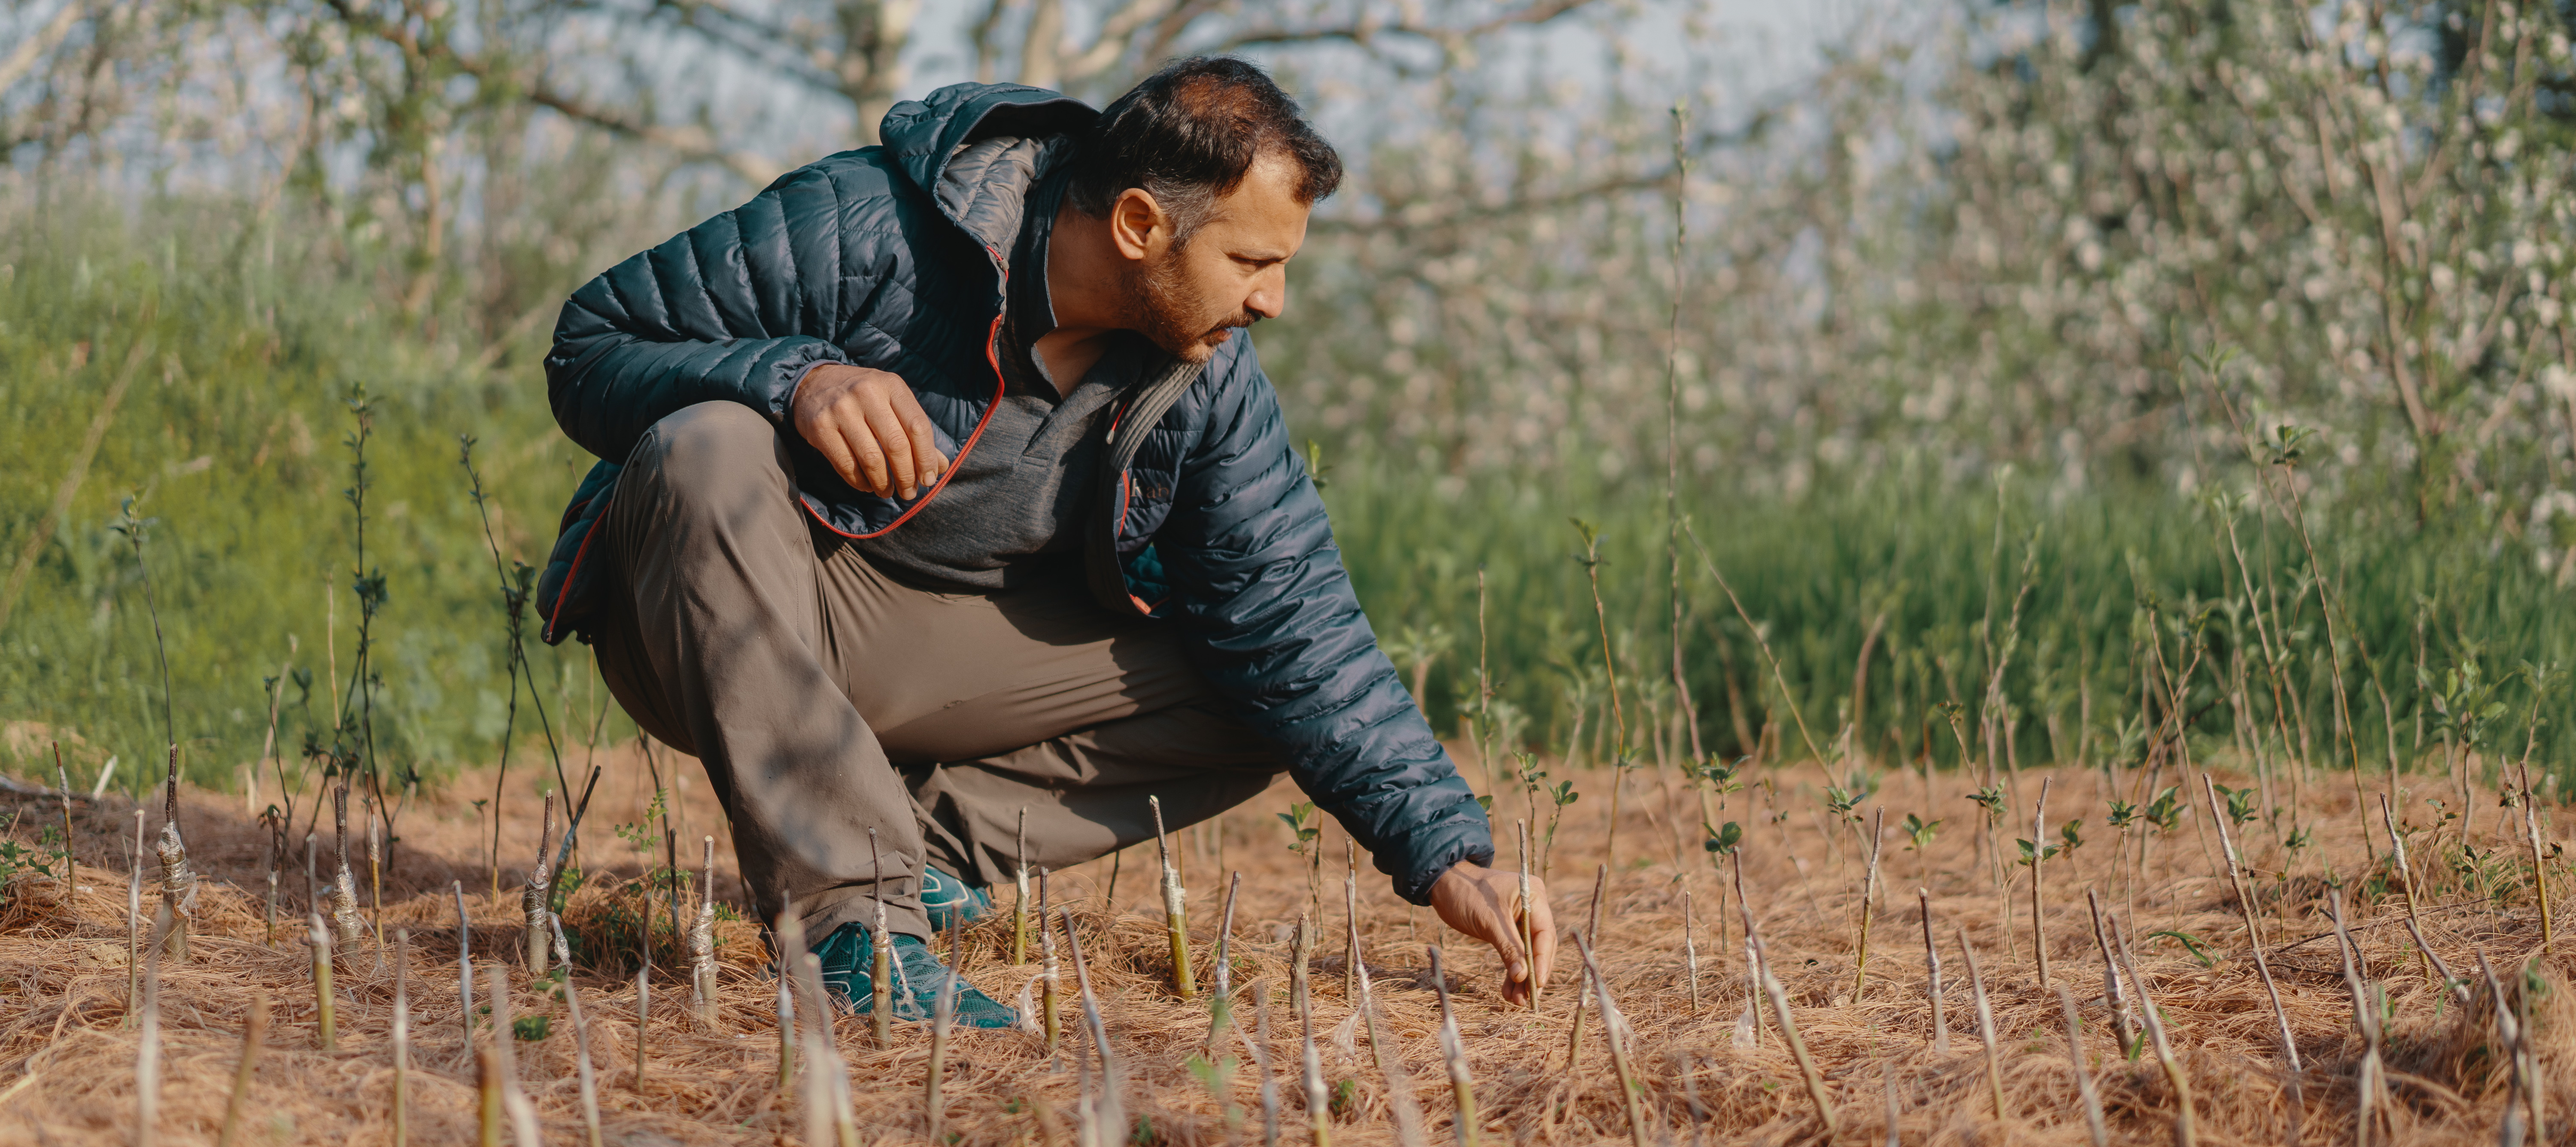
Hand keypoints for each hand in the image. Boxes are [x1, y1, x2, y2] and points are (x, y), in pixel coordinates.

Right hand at [791, 362, 949, 498]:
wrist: (814, 382)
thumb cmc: (863, 397)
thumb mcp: (892, 402)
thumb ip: (915, 432)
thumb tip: (940, 468)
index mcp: (891, 385)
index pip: (918, 426)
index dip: (927, 458)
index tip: (929, 479)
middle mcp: (866, 393)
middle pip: (896, 445)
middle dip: (906, 476)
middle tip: (909, 492)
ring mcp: (841, 409)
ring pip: (871, 458)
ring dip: (883, 483)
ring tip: (887, 492)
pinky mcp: (819, 427)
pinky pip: (846, 464)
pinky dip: (860, 482)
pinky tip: (867, 486)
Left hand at [1429, 860, 1553, 1006]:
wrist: (1443, 883)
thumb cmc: (1466, 893)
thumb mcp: (1489, 922)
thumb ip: (1509, 949)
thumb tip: (1523, 977)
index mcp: (1534, 896)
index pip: (1545, 933)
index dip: (1542, 961)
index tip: (1537, 984)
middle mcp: (1533, 907)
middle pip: (1539, 946)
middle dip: (1533, 973)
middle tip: (1528, 1000)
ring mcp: (1521, 918)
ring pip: (1527, 953)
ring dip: (1522, 977)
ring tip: (1516, 1001)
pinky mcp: (1508, 929)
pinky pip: (1514, 952)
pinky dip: (1511, 970)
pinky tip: (1508, 990)